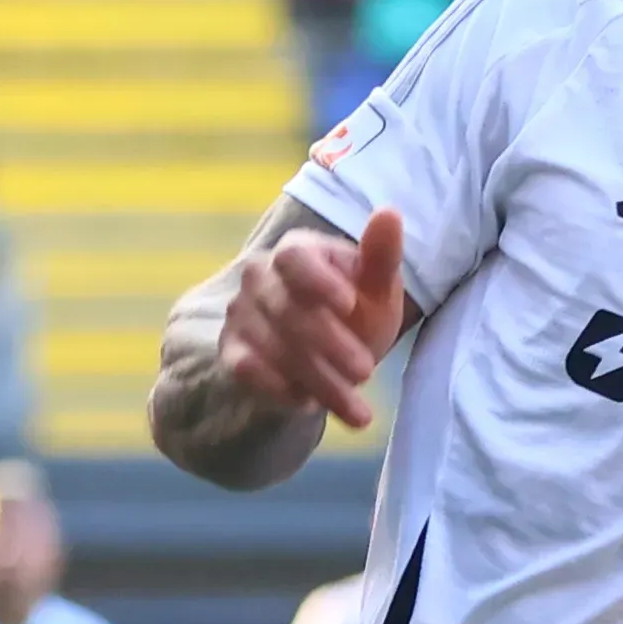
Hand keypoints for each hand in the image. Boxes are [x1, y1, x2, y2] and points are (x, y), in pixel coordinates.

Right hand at [218, 208, 410, 431]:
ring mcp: (242, 314)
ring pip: (273, 347)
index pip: (294, 258)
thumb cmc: (357, 312)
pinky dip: (279, 390)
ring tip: (357, 410)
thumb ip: (381, 256)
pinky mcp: (232, 352)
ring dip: (318, 381)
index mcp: (297, 251)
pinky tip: (310, 406)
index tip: (350, 304)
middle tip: (366, 372)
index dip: (318, 280)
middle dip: (330, 344)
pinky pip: (247, 370)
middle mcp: (260, 277)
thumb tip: (390, 213)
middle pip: (287, 310)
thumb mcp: (377, 288)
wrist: (327, 355)